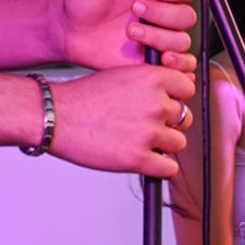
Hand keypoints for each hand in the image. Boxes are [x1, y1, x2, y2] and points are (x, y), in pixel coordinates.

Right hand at [48, 64, 196, 178]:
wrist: (57, 116)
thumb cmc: (83, 97)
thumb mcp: (124, 75)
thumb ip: (150, 84)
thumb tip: (170, 97)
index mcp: (153, 79)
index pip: (187, 89)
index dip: (177, 99)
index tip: (168, 105)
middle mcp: (156, 104)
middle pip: (184, 118)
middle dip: (169, 123)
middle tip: (150, 126)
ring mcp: (149, 132)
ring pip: (178, 143)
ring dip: (164, 145)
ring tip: (142, 143)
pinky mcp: (139, 158)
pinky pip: (169, 168)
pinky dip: (160, 167)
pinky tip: (145, 160)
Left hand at [57, 0, 198, 70]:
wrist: (68, 30)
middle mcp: (163, 11)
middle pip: (187, 15)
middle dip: (161, 13)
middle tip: (135, 8)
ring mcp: (159, 35)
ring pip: (182, 40)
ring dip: (157, 37)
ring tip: (130, 31)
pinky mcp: (154, 58)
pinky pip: (183, 65)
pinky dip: (176, 64)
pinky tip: (157, 58)